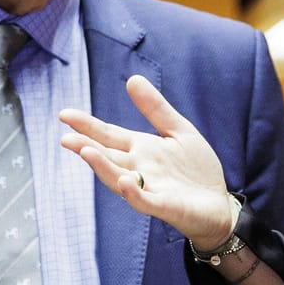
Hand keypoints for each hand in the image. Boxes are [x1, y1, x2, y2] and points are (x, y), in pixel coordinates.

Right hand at [59, 75, 235, 250]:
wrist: (218, 204)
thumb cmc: (196, 169)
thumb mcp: (179, 130)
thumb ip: (155, 108)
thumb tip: (132, 78)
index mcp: (140, 149)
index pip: (108, 135)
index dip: (87, 125)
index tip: (64, 115)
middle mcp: (138, 168)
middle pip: (107, 156)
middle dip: (86, 147)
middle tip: (66, 138)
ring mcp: (149, 188)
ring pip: (118, 178)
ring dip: (102, 167)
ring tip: (86, 152)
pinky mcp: (164, 206)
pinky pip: (144, 200)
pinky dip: (134, 192)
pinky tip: (125, 181)